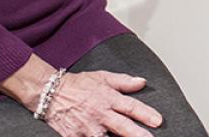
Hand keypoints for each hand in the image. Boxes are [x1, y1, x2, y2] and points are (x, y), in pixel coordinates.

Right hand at [0, 56, 160, 136]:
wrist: (50, 93)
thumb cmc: (78, 85)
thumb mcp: (102, 77)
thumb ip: (123, 82)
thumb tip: (142, 82)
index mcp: (108, 98)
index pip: (131, 107)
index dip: (145, 114)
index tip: (158, 121)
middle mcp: (100, 114)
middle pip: (123, 127)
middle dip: (138, 135)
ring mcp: (88, 128)